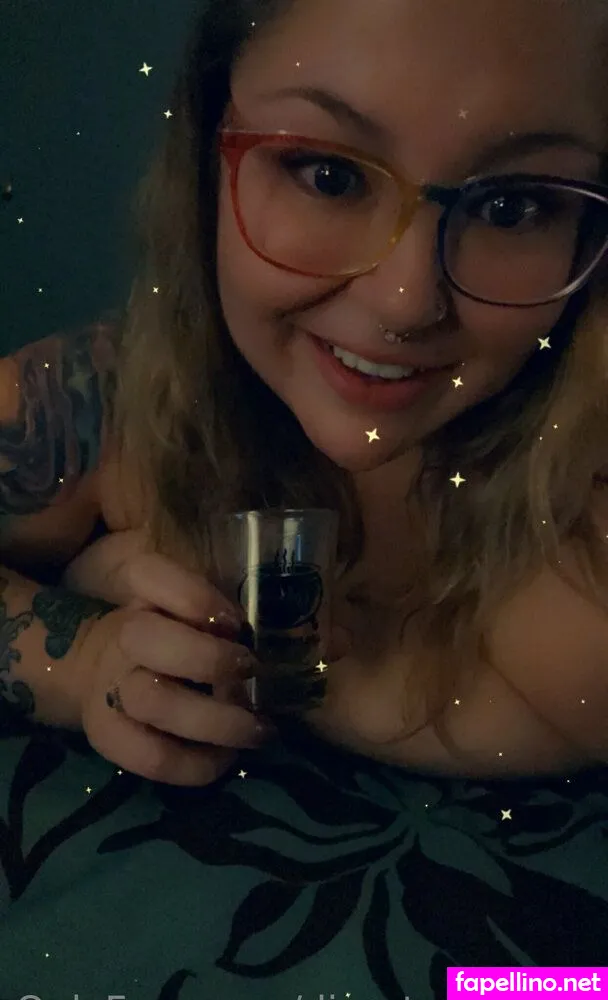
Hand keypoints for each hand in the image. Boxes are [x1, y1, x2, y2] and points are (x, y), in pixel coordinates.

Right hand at [68, 534, 274, 785]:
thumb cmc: (176, 635)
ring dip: (215, 720)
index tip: (237, 621)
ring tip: (258, 728)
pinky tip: (227, 757)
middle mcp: (119, 636)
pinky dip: (195, 764)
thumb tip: (289, 630)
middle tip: (252, 671)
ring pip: (152, 701)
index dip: (191, 594)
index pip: (145, 573)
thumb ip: (230, 605)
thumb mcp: (197, 606)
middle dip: (208, 659)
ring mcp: (109, 689)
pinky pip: (150, 757)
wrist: (110, 677)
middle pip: (144, 638)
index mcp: (139, 593)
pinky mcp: (109, 738)